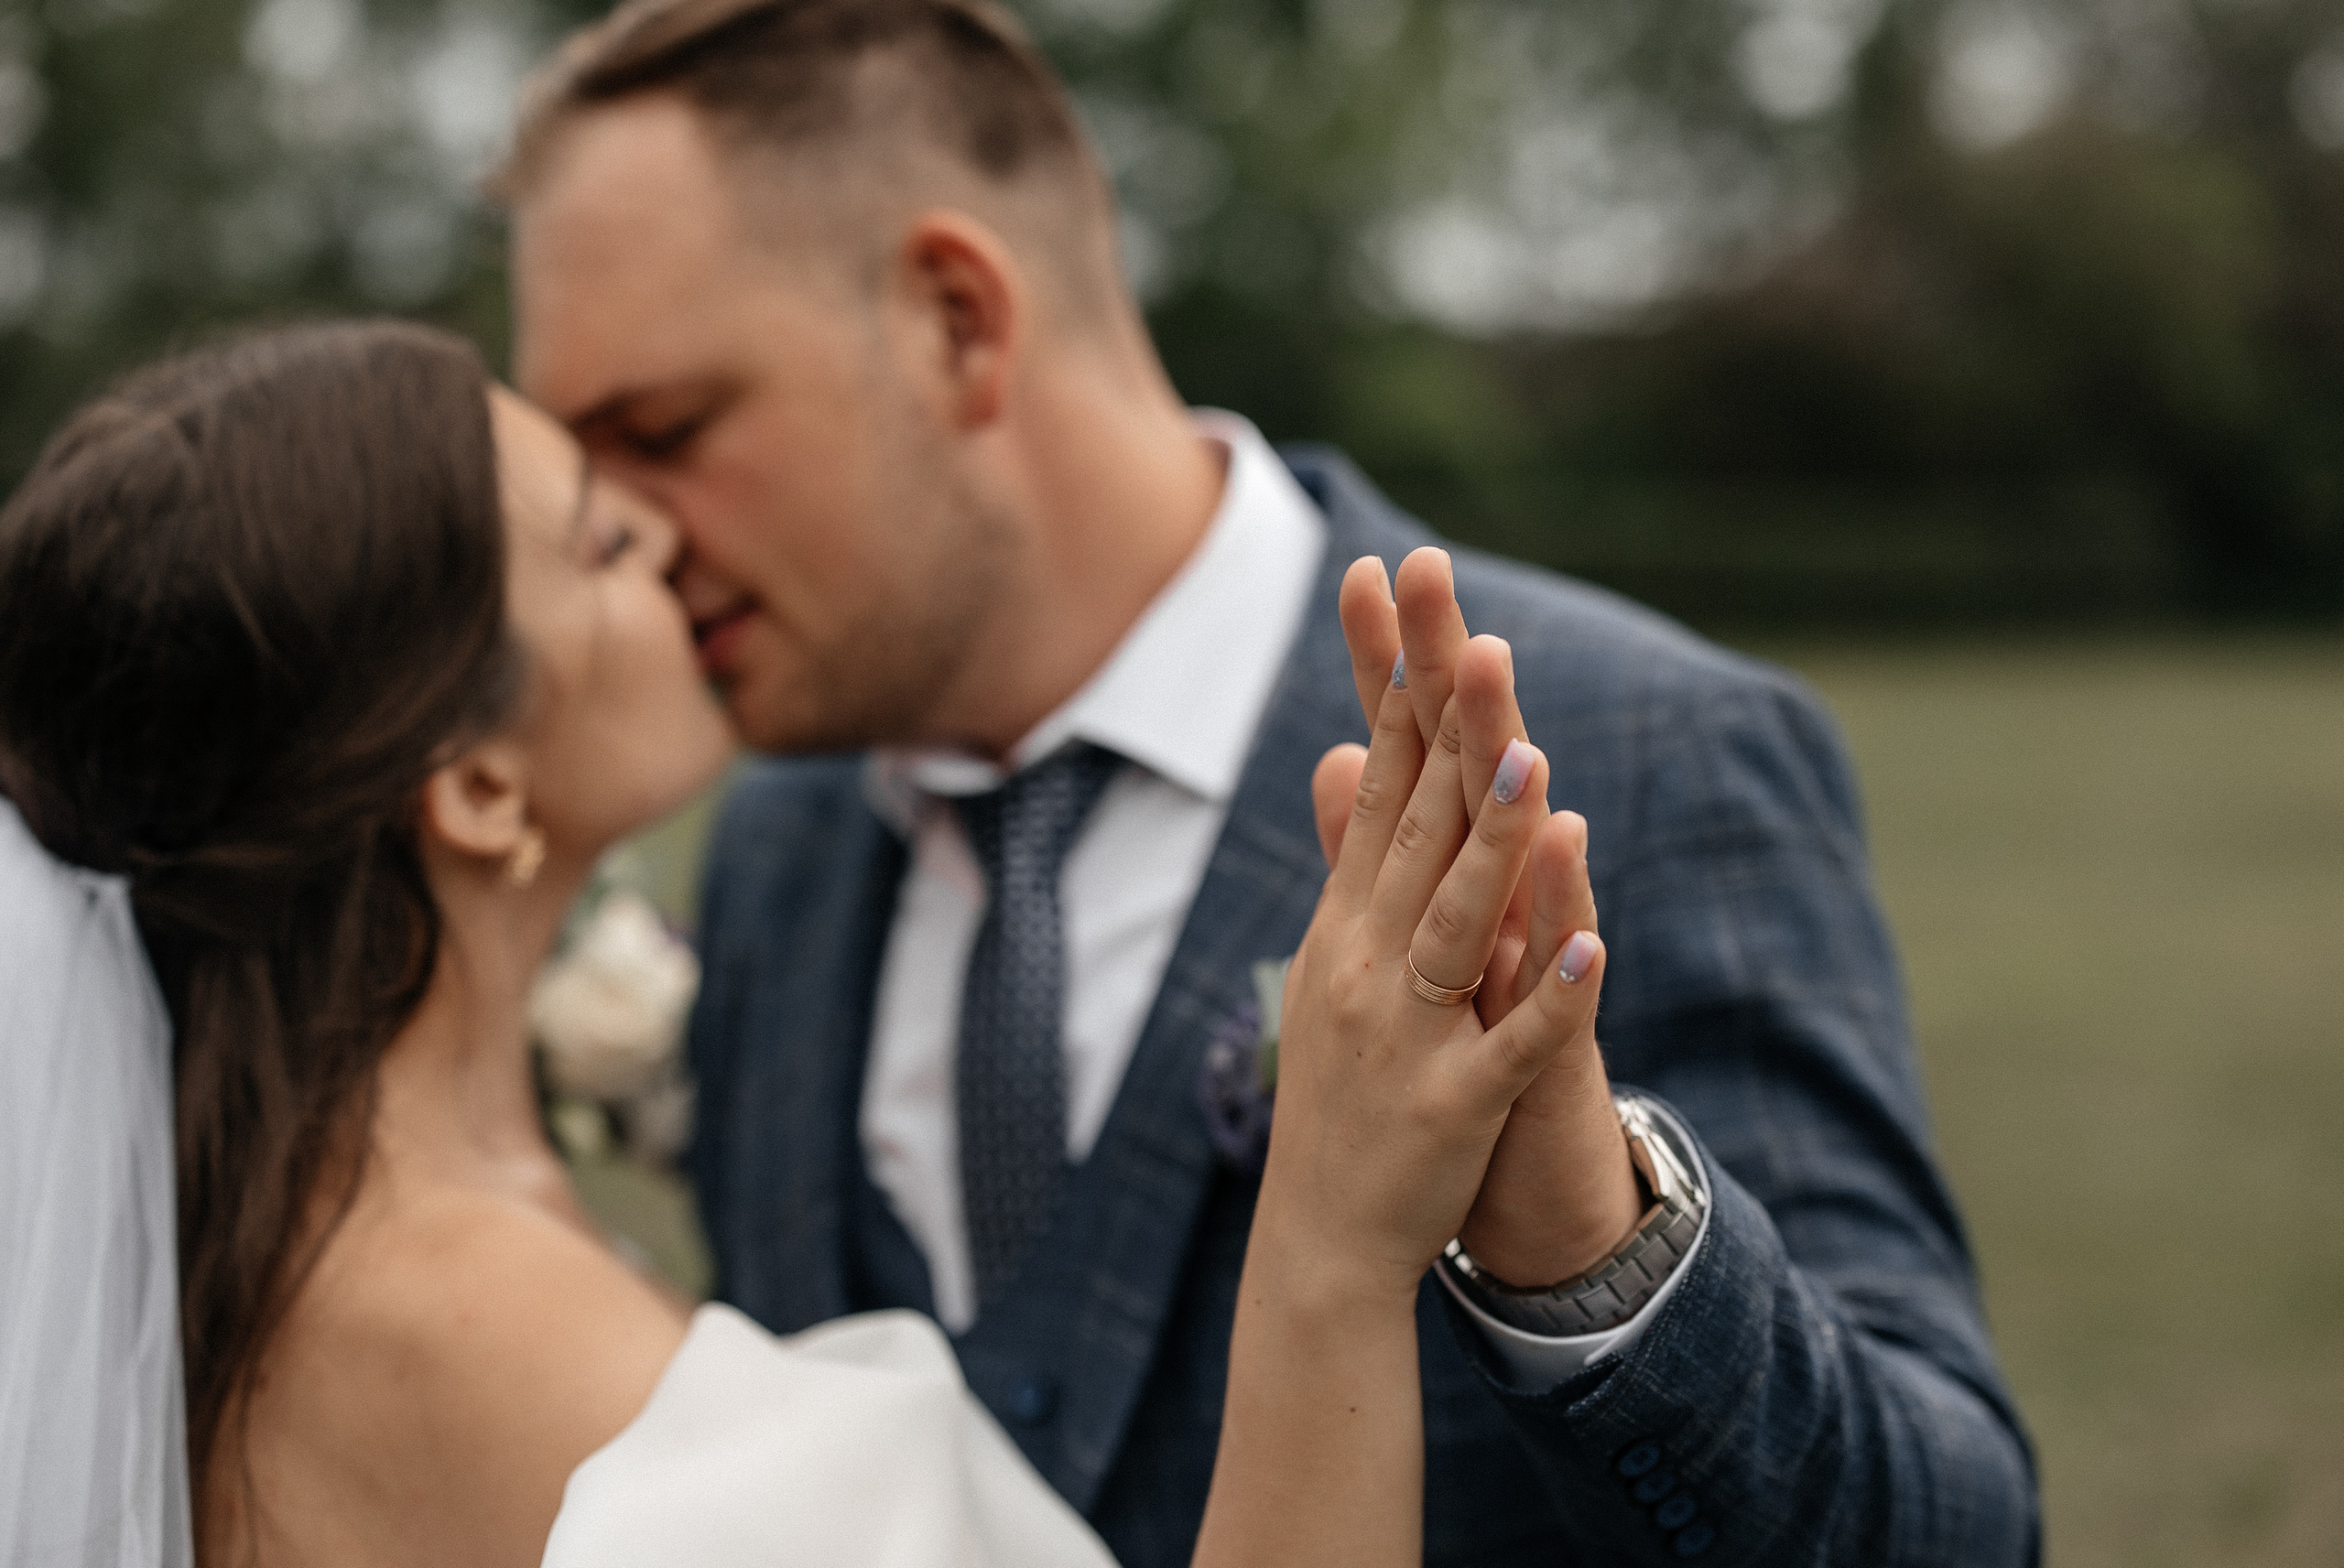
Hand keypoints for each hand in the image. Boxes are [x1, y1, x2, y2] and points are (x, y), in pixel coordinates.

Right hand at [1257, 614, 1609, 1306]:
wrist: (1320, 1239)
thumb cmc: (1338, 1093)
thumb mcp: (1331, 967)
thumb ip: (1353, 861)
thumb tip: (1340, 757)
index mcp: (1346, 927)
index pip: (1382, 790)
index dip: (1402, 694)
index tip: (1415, 602)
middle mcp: (1366, 965)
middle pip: (1418, 833)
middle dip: (1451, 736)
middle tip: (1480, 641)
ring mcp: (1409, 1035)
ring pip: (1461, 924)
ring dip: (1494, 844)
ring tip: (1532, 764)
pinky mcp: (1454, 1105)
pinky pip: (1512, 1044)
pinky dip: (1552, 996)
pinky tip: (1594, 946)